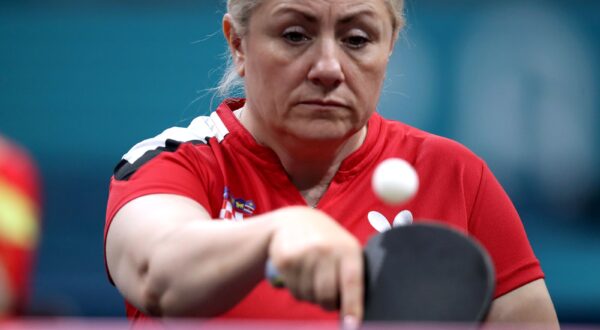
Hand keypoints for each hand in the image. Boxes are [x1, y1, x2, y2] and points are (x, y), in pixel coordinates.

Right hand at [268, 206, 362, 321]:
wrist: (295, 221)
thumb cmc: (327, 241)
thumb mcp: (345, 248)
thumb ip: (352, 274)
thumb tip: (356, 310)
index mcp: (348, 249)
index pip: (352, 282)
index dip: (352, 306)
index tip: (352, 325)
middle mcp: (326, 249)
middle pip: (327, 295)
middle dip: (328, 304)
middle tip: (329, 299)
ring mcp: (304, 253)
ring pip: (309, 296)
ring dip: (312, 297)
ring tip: (313, 278)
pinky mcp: (286, 259)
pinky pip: (294, 291)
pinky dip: (299, 290)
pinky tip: (301, 274)